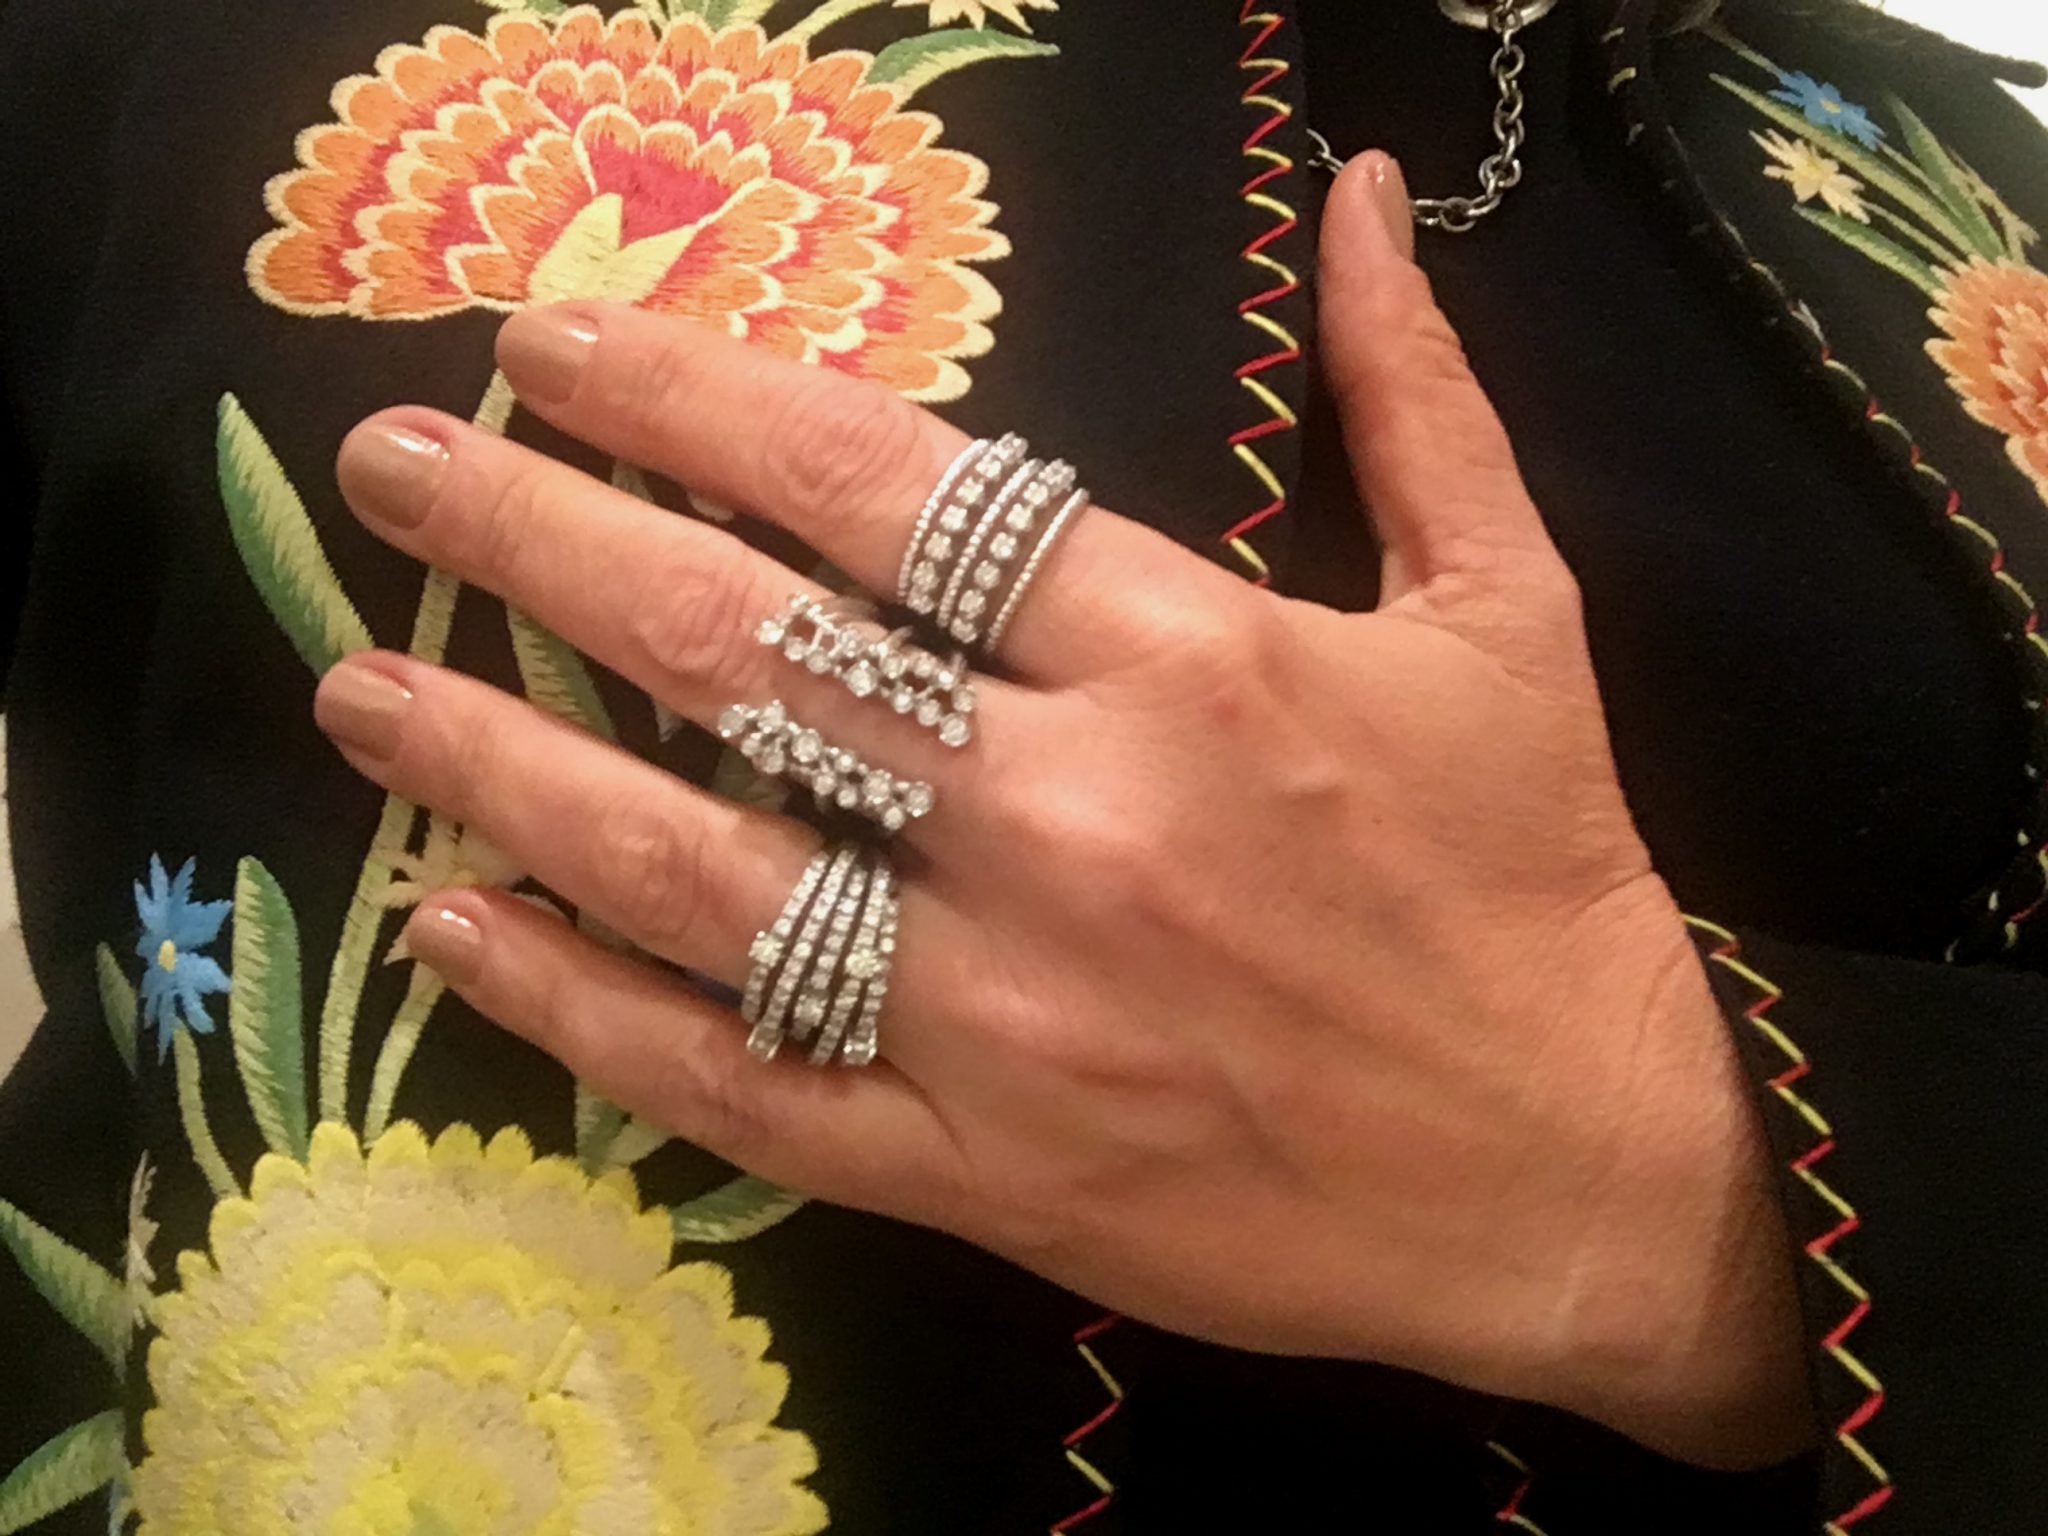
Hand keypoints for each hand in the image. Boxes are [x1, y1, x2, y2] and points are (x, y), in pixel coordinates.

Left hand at [313, 152, 1812, 1467]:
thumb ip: (1415, 393)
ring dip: (502, 766)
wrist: (1581, 1175)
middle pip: (746, 657)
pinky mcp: (979, 1167)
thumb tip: (1368, 188)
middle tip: (391, 462)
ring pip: (698, 872)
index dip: (699, 402)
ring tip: (357, 688)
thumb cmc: (1543, 880)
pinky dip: (584, 1012)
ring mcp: (1004, 1013)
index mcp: (1194, 662)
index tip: (557, 344)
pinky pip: (740, 1084)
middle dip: (541, 539)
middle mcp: (1069, 823)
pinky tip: (459, 933)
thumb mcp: (1514, 610)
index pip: (891, 493)